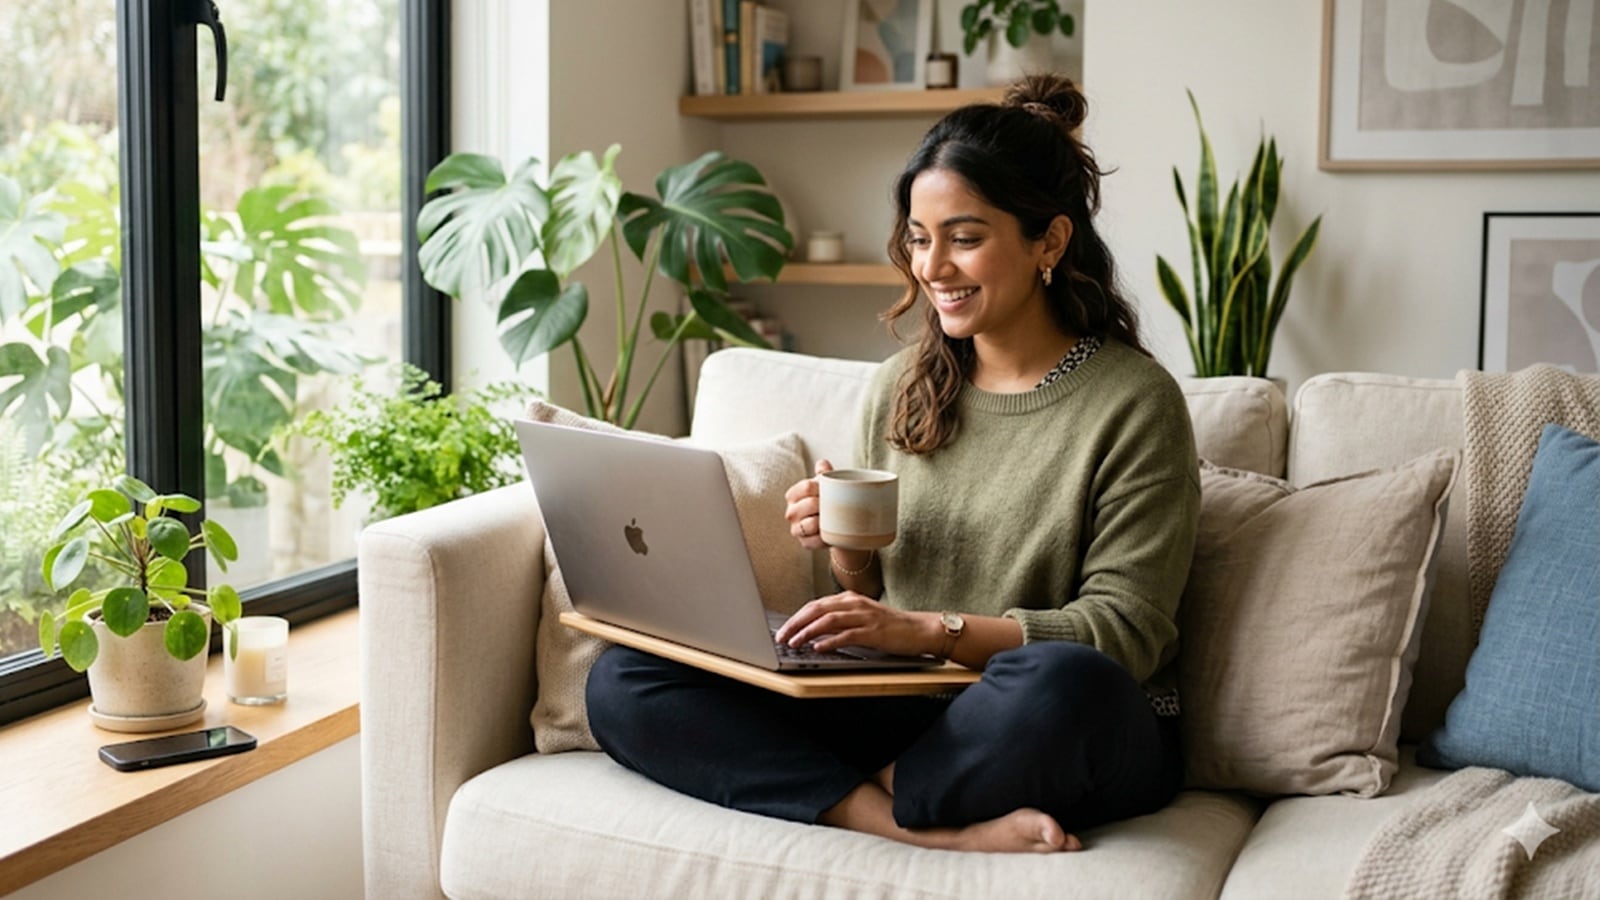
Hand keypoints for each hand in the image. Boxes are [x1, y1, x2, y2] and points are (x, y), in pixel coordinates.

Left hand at [774, 592, 940, 655]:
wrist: (919, 629)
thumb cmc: (891, 626)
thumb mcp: (861, 618)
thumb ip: (840, 621)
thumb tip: (815, 631)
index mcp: (850, 599)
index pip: (815, 605)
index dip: (796, 617)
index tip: (783, 629)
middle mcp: (854, 604)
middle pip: (817, 609)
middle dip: (795, 623)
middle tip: (781, 636)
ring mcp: (864, 617)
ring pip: (828, 620)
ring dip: (807, 632)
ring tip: (794, 642)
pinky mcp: (873, 632)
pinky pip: (847, 635)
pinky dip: (830, 641)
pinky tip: (818, 647)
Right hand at [783, 458, 832, 550]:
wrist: (837, 524)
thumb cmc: (828, 500)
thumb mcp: (828, 485)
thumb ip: (825, 473)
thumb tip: (822, 464)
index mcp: (794, 495)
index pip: (805, 487)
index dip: (819, 487)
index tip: (829, 489)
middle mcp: (791, 512)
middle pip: (806, 505)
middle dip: (822, 504)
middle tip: (834, 504)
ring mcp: (796, 529)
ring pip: (808, 525)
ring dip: (822, 521)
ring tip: (832, 518)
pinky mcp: (805, 543)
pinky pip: (813, 541)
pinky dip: (823, 538)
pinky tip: (831, 532)